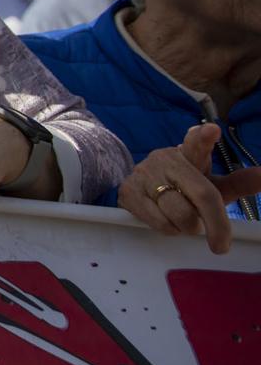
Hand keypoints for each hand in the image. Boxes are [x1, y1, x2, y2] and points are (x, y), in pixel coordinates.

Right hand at [119, 124, 260, 254]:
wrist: (143, 187)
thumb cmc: (185, 187)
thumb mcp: (211, 184)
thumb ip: (238, 183)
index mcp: (190, 154)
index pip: (196, 143)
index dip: (203, 138)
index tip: (211, 130)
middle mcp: (165, 159)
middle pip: (200, 197)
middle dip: (212, 223)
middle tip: (212, 234)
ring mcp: (144, 174)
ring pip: (180, 216)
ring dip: (188, 228)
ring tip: (183, 219)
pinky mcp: (128, 192)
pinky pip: (160, 223)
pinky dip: (170, 230)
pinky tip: (166, 219)